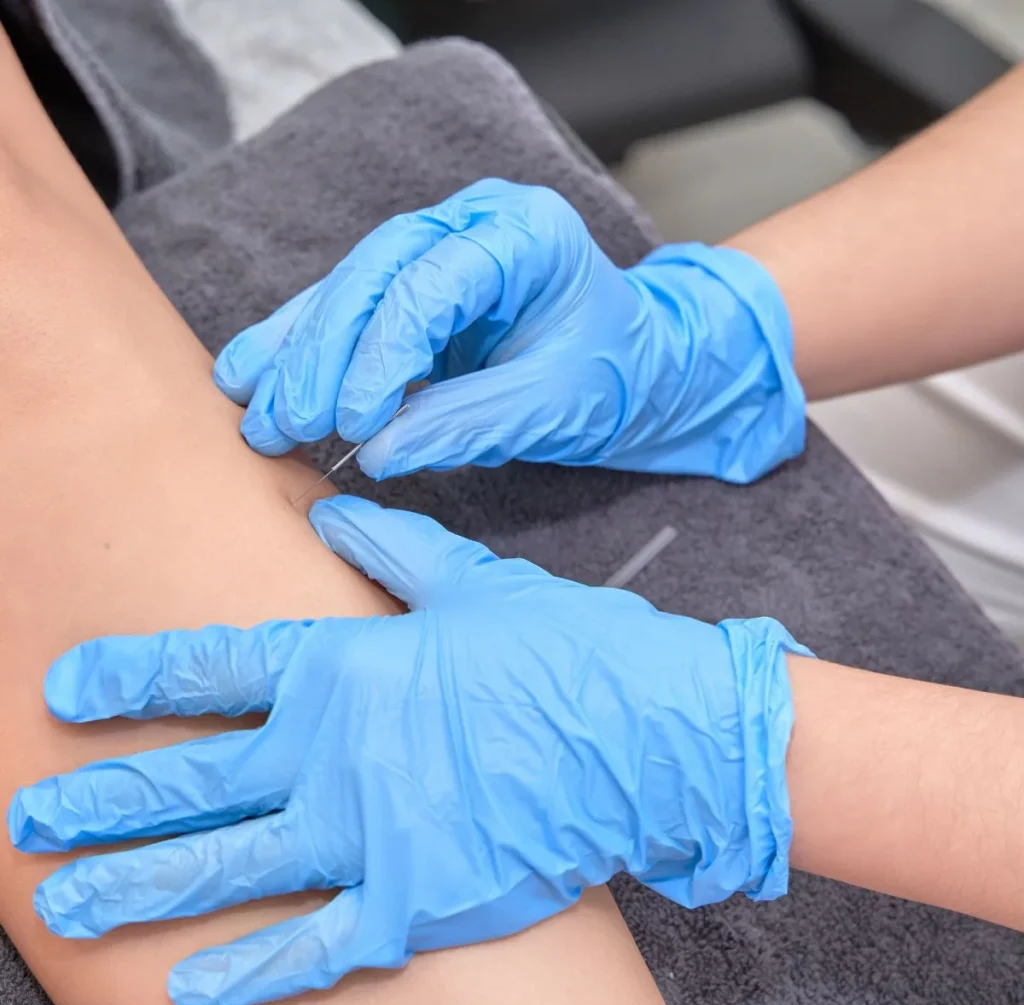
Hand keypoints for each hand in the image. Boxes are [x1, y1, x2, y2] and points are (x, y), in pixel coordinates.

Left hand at [8, 497, 805, 1004]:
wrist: (645, 731)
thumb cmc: (560, 648)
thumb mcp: (470, 581)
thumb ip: (388, 549)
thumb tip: (326, 516)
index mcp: (347, 663)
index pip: (213, 666)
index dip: (132, 675)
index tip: (66, 689)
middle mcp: (336, 751)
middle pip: (193, 778)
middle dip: (103, 799)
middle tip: (29, 819)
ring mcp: (367, 832)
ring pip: (225, 867)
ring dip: (138, 886)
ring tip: (65, 904)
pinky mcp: (412, 898)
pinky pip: (311, 945)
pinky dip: (247, 972)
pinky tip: (184, 989)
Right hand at [214, 178, 804, 482]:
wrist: (639, 366)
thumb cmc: (614, 376)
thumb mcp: (558, 405)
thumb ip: (471, 423)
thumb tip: (378, 452)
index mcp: (524, 235)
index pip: (432, 284)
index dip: (382, 354)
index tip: (354, 422)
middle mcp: (472, 225)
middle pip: (373, 276)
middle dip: (322, 354)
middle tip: (282, 422)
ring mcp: (438, 247)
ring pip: (348, 288)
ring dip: (297, 352)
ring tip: (252, 407)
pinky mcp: (415, 285)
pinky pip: (349, 310)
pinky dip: (303, 346)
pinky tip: (254, 375)